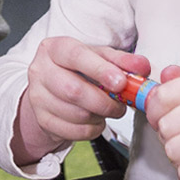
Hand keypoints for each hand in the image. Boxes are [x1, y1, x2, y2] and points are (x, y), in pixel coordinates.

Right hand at [13, 36, 150, 163]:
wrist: (53, 90)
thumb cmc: (77, 70)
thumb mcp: (99, 58)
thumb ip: (122, 61)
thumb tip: (141, 66)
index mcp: (54, 48)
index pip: (77, 56)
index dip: (100, 70)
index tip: (120, 83)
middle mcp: (41, 70)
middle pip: (73, 90)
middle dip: (104, 101)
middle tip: (120, 104)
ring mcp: (38, 97)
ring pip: (75, 114)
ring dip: (100, 116)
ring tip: (106, 110)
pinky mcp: (42, 119)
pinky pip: (73, 131)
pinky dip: (92, 129)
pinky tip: (94, 120)